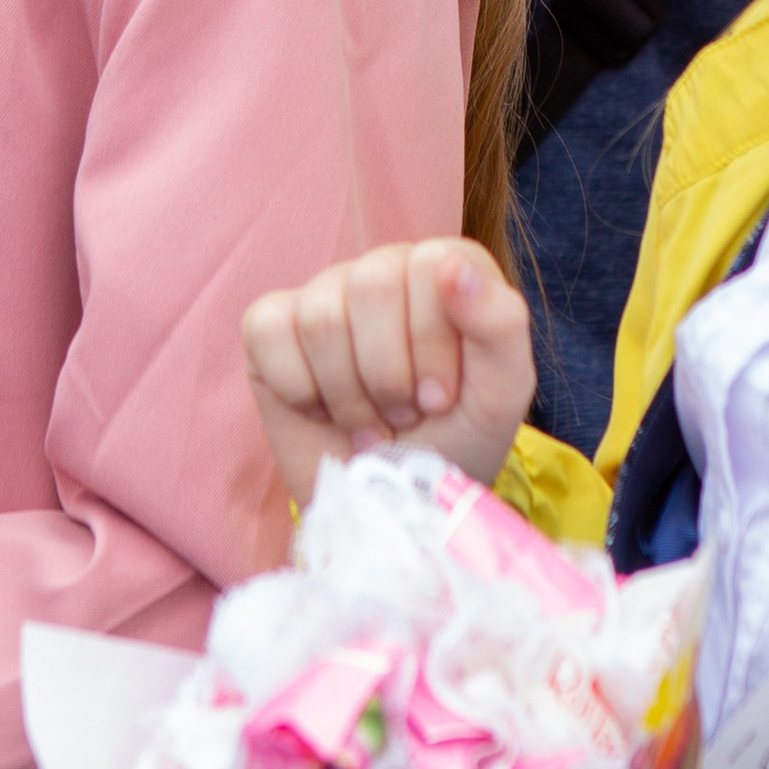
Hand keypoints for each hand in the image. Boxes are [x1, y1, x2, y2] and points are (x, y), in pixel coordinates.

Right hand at [242, 239, 536, 509]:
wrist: (390, 503)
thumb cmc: (452, 441)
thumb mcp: (499, 397)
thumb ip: (500, 325)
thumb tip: (455, 265)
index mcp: (444, 268)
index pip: (430, 265)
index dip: (432, 343)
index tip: (439, 398)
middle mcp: (382, 268)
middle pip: (371, 284)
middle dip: (388, 374)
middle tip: (402, 414)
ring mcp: (322, 293)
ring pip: (321, 316)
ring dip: (348, 395)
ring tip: (368, 423)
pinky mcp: (271, 326)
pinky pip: (268, 331)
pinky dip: (297, 389)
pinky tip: (320, 408)